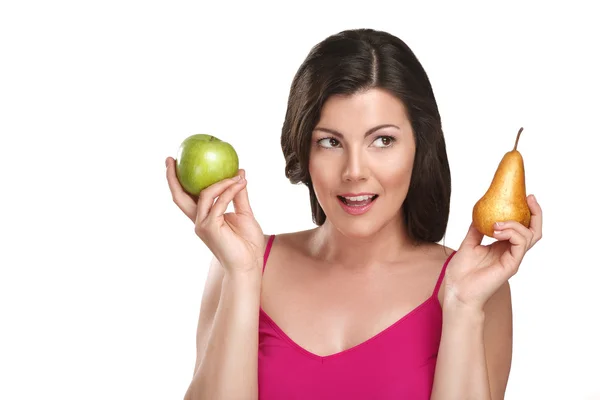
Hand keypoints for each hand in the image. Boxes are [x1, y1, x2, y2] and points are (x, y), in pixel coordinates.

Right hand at [165, 157, 264, 272]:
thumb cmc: (247, 243)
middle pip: (179, 196)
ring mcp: (202, 225)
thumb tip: (239, 173)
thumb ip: (238, 195)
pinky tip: (240, 183)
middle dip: (173, 177)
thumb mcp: (244, 214)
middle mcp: (199, 221)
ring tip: (237, 174)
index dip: (178, 181)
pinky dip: (230, 191)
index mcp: (203, 218)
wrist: (249, 265)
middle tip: (171, 159)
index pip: (186, 197)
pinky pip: (220, 202)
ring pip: (205, 194)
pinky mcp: (211, 227)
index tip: (175, 162)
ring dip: (222, 181)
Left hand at [444, 194, 542, 310]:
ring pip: (529, 236)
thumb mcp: (468, 244)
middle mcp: (511, 252)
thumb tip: (478, 214)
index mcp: (502, 247)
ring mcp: (512, 259)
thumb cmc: (461, 273)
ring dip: (515, 224)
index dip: (526, 213)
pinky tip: (497, 230)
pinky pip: (520, 245)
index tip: (524, 196)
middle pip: (533, 231)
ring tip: (496, 224)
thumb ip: (476, 230)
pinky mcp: (511, 265)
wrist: (457, 291)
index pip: (521, 228)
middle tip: (529, 198)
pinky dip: (512, 233)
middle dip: (535, 213)